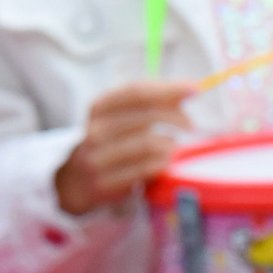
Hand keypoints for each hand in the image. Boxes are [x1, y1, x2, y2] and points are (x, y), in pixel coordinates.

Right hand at [54, 79, 193, 215]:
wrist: (77, 180)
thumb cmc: (112, 140)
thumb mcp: (122, 115)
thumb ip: (152, 101)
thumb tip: (189, 90)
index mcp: (99, 107)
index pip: (136, 91)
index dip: (168, 88)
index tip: (194, 89)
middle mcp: (95, 131)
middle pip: (146, 116)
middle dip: (176, 117)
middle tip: (191, 124)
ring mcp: (97, 158)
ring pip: (147, 143)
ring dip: (170, 142)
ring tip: (174, 144)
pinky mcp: (105, 183)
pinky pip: (145, 168)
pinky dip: (163, 161)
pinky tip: (165, 160)